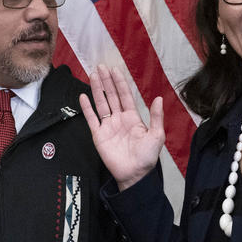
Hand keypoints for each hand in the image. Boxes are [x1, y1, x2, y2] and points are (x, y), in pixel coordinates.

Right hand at [80, 64, 163, 190]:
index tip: (115, 70)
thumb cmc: (147, 157)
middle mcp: (119, 119)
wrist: (135, 174)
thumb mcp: (157, 135)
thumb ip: (156, 117)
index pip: (125, 96)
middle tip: (101, 67)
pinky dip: (87, 108)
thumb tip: (158, 98)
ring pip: (101, 104)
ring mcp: (108, 126)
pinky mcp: (99, 136)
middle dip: (106, 81)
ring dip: (97, 90)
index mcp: (133, 117)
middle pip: (111, 96)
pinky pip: (91, 119)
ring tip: (92, 75)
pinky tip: (83, 97)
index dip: (120, 83)